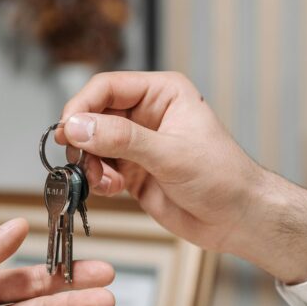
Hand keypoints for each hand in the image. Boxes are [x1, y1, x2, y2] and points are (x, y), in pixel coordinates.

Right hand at [58, 71, 306, 284]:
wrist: (238, 218)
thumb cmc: (223, 178)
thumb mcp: (170, 153)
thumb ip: (121, 138)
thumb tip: (79, 126)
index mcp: (162, 93)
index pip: (107, 87)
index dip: (82, 106)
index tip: (68, 130)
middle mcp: (146, 114)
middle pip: (94, 115)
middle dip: (85, 140)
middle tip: (82, 161)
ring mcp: (138, 144)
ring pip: (93, 145)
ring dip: (91, 164)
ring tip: (106, 182)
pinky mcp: (132, 171)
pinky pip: (100, 169)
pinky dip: (98, 180)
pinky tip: (113, 189)